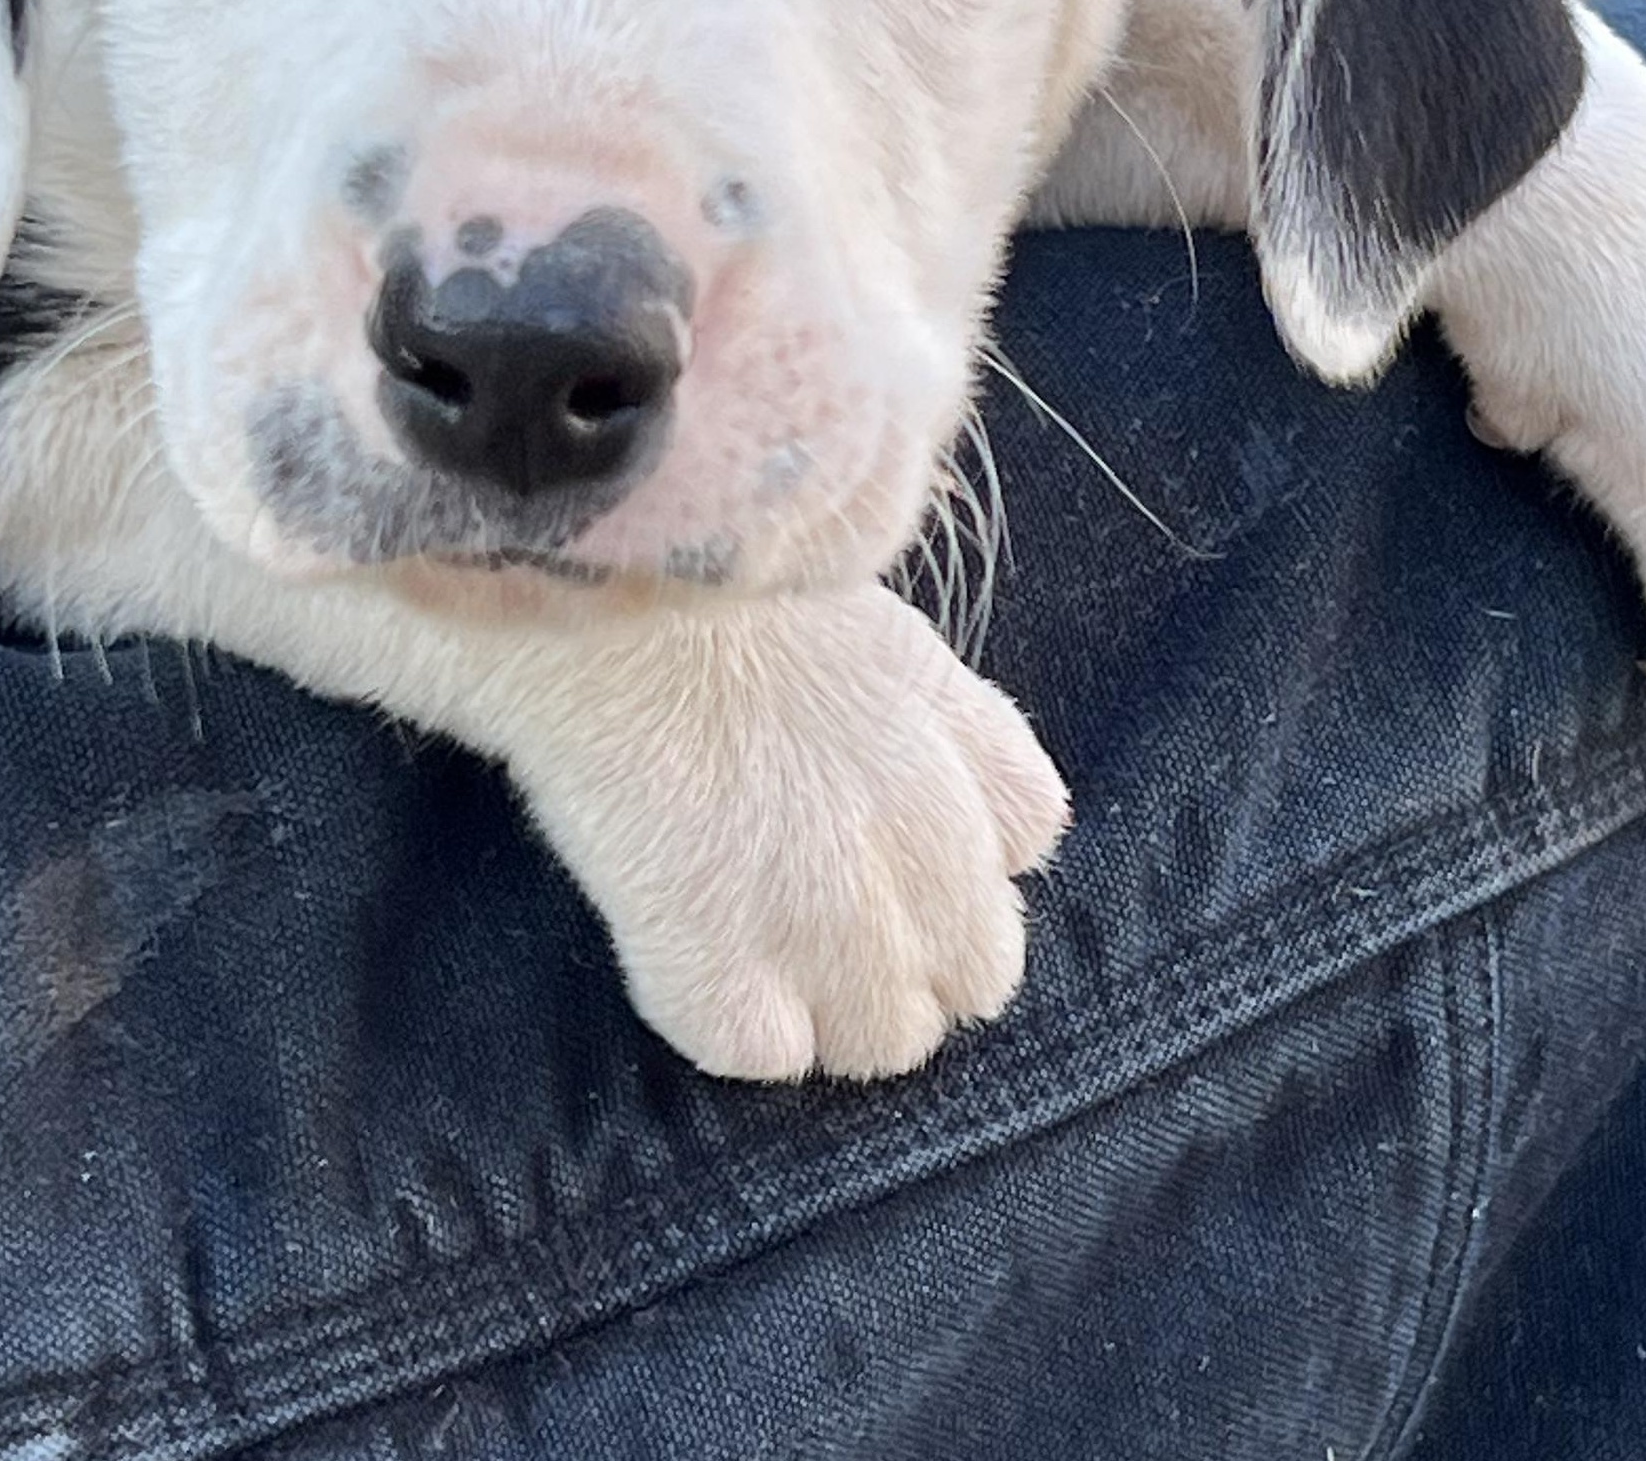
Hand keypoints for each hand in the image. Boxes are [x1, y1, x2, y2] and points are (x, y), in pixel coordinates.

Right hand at [504, 584, 1068, 1077]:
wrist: (618, 599)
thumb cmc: (733, 592)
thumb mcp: (890, 635)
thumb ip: (958, 731)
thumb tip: (998, 825)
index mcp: (974, 763)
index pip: (1026, 851)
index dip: (963, 851)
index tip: (899, 832)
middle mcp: (934, 869)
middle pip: (977, 978)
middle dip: (919, 952)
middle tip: (822, 899)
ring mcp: (834, 934)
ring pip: (882, 1045)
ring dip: (832, 1006)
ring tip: (751, 931)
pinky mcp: (722, 977)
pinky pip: (764, 1055)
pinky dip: (730, 1016)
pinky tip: (689, 944)